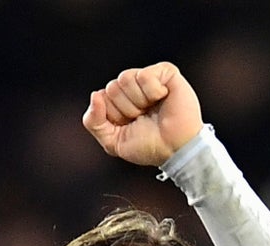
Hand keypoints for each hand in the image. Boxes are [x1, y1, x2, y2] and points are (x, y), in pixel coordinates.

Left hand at [82, 62, 203, 166]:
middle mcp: (132, 88)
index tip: (129, 125)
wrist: (175, 149)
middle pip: (112, 87)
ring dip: (139, 101)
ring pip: (125, 78)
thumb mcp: (112, 142)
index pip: (102, 97)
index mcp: (120, 102)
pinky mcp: (165, 72)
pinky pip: (145, 75)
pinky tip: (163, 98)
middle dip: (126, 109)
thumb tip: (95, 95)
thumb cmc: (149, 146)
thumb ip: (93, 122)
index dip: (114, 115)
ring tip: (153, 109)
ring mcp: (148, 79)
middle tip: (143, 118)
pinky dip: (153, 92)